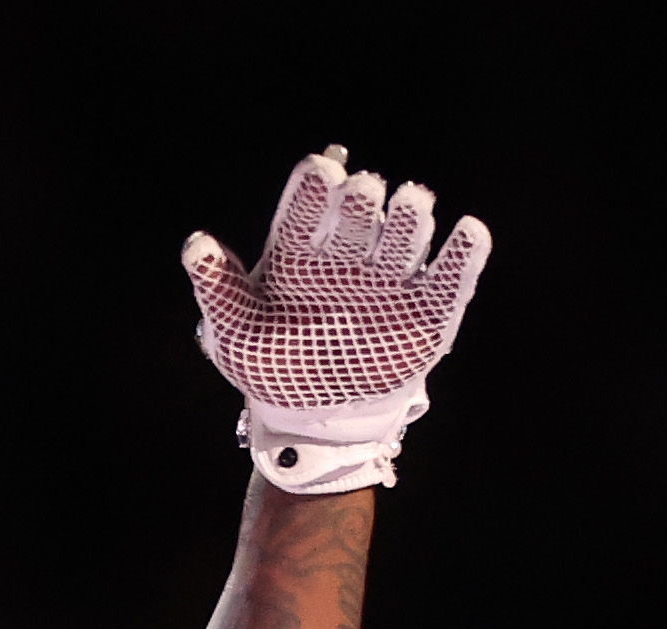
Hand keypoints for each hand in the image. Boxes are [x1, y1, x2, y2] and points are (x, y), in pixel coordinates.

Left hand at [185, 149, 491, 495]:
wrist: (311, 416)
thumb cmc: (272, 363)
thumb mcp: (234, 330)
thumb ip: (217, 287)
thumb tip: (195, 244)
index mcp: (300, 250)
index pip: (309, 206)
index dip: (317, 187)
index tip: (322, 172)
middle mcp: (348, 255)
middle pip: (360, 215)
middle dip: (363, 201)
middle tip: (364, 190)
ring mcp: (389, 280)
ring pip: (404, 238)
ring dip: (410, 219)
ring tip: (412, 201)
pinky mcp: (426, 312)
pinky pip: (449, 280)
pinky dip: (464, 255)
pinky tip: (471, 232)